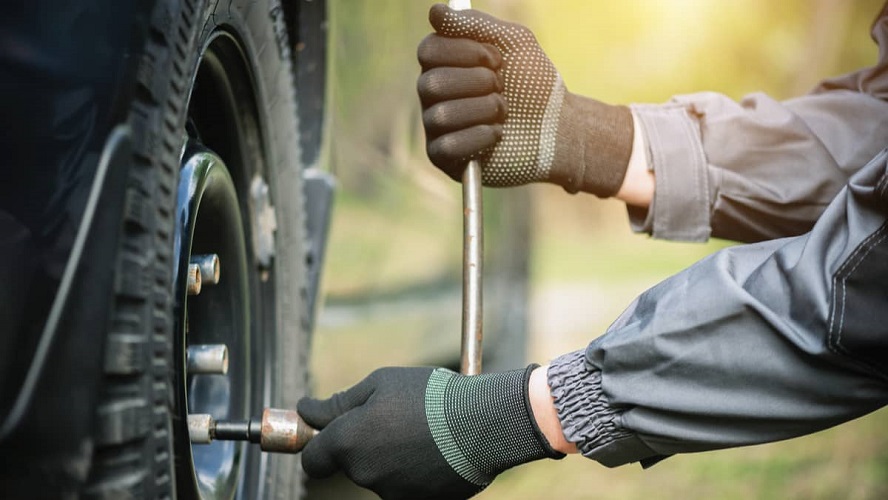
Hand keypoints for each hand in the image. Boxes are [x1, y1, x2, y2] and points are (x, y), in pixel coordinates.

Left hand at [298, 366, 562, 499]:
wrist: (485, 423)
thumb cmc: (431, 396)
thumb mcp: (381, 383)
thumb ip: (339, 402)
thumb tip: (305, 410)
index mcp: (349, 441)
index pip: (312, 459)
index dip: (318, 445)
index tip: (328, 431)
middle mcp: (364, 473)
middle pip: (350, 463)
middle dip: (364, 442)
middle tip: (396, 416)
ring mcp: (391, 493)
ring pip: (380, 473)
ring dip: (392, 455)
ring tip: (424, 429)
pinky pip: (406, 484)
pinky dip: (414, 470)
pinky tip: (436, 449)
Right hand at [417, 4, 633, 196]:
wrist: (557, 128)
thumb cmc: (533, 84)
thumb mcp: (512, 42)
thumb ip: (474, 25)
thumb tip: (435, 12)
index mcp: (444, 64)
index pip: (428, 51)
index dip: (464, 53)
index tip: (497, 58)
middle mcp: (433, 94)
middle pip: (430, 83)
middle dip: (477, 83)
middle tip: (502, 87)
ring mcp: (436, 127)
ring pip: (440, 115)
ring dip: (483, 110)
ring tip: (504, 112)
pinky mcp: (445, 158)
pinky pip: (447, 146)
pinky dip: (479, 137)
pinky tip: (497, 135)